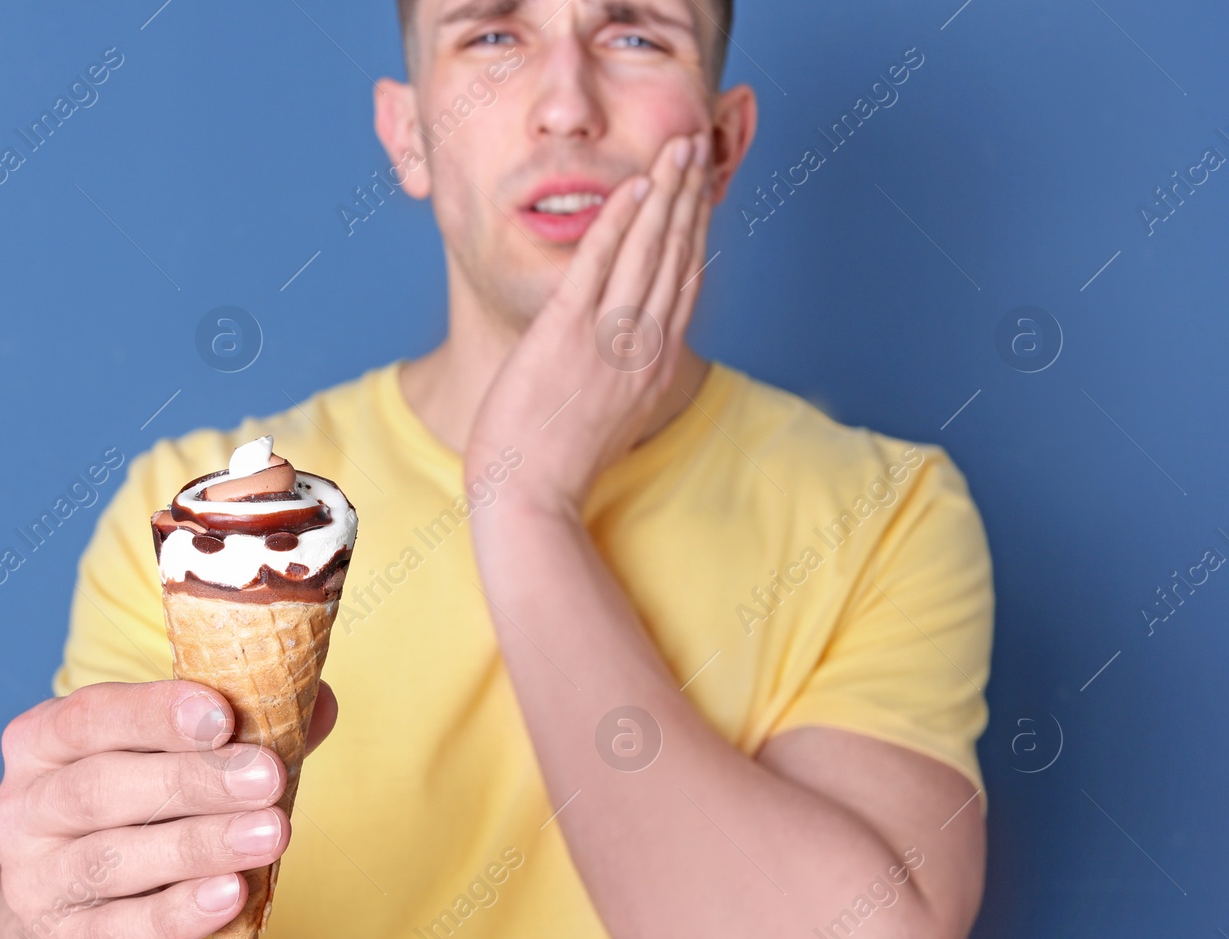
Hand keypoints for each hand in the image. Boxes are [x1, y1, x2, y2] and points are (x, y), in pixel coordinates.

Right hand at [0, 679, 337, 938]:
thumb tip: (317, 702)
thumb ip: (239, 737)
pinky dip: (176, 914)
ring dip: (198, 845)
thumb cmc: (136, 829)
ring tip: (272, 834)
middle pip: (101, 788)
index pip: (89, 717)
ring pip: (112, 860)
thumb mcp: (172, 774)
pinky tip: (230, 896)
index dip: (155, 713)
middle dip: (193, 780)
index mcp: (40, 744)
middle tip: (267, 777)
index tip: (222, 714)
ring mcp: (33, 886)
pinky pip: (116, 931)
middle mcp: (21, 812)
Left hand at [464, 131, 713, 517]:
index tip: (702, 188)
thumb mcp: (610, 415)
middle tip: (699, 144)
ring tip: (678, 147)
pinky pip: (599, 267)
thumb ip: (626, 375)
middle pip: (677, 257)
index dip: (696, 229)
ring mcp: (608, 342)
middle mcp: (644, 350)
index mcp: (656, 368)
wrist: (531, 500)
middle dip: (691, 194)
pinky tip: (634, 188)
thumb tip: (629, 350)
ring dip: (667, 193)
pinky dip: (619, 223)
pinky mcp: (566, 337)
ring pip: (649, 253)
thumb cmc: (556, 464)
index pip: (685, 283)